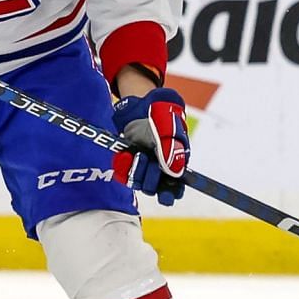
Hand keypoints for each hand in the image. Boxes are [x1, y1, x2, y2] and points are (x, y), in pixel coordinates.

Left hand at [112, 86, 189, 205]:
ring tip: (136, 154)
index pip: (177, 188)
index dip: (171, 194)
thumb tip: (175, 173)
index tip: (166, 195)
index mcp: (177, 163)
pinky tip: (125, 154)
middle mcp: (160, 168)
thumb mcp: (169, 129)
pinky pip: (123, 174)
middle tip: (147, 158)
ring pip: (139, 184)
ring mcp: (144, 165)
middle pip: (156, 189)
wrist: (142, 103)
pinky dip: (122, 167)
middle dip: (151, 178)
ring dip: (136, 172)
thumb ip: (171, 150)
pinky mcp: (128, 161)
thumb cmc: (162, 114)